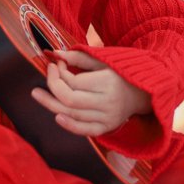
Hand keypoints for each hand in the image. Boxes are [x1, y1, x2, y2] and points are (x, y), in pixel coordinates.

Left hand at [30, 49, 151, 136]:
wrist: (144, 93)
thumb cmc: (121, 73)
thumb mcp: (103, 60)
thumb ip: (79, 56)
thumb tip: (55, 54)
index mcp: (108, 82)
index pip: (74, 81)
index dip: (59, 72)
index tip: (56, 64)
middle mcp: (108, 102)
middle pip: (70, 100)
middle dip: (52, 88)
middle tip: (43, 79)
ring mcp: (108, 118)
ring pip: (73, 115)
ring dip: (52, 104)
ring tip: (39, 95)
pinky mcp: (107, 128)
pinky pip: (84, 130)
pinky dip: (68, 125)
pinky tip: (56, 115)